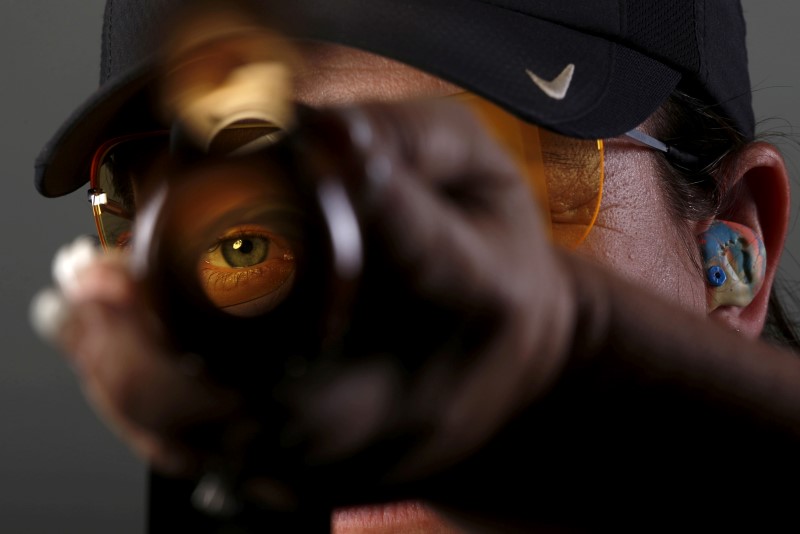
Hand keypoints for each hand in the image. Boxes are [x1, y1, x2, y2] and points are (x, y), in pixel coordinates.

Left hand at [30, 99, 575, 507]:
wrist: (516, 372)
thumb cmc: (491, 261)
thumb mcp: (477, 171)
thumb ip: (404, 139)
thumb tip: (307, 125)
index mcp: (477, 298)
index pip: (407, 254)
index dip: (317, 211)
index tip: (232, 164)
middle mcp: (421, 394)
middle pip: (288, 400)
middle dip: (168, 345)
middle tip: (100, 280)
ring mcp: (373, 454)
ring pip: (236, 448)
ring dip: (137, 381)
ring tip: (87, 311)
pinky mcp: (332, 485)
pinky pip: (220, 468)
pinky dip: (149, 414)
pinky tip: (111, 357)